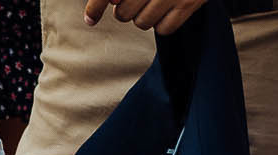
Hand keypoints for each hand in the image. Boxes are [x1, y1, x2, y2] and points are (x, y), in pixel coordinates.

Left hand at [84, 0, 203, 34]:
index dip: (96, 5)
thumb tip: (101, 7)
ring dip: (142, 17)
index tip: (90, 18)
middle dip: (125, 9)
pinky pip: (163, 29)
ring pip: (141, 23)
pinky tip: (165, 9)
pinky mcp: (188, 5)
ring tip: (151, 3)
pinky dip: (161, 23)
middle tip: (135, 0)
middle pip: (123, 13)